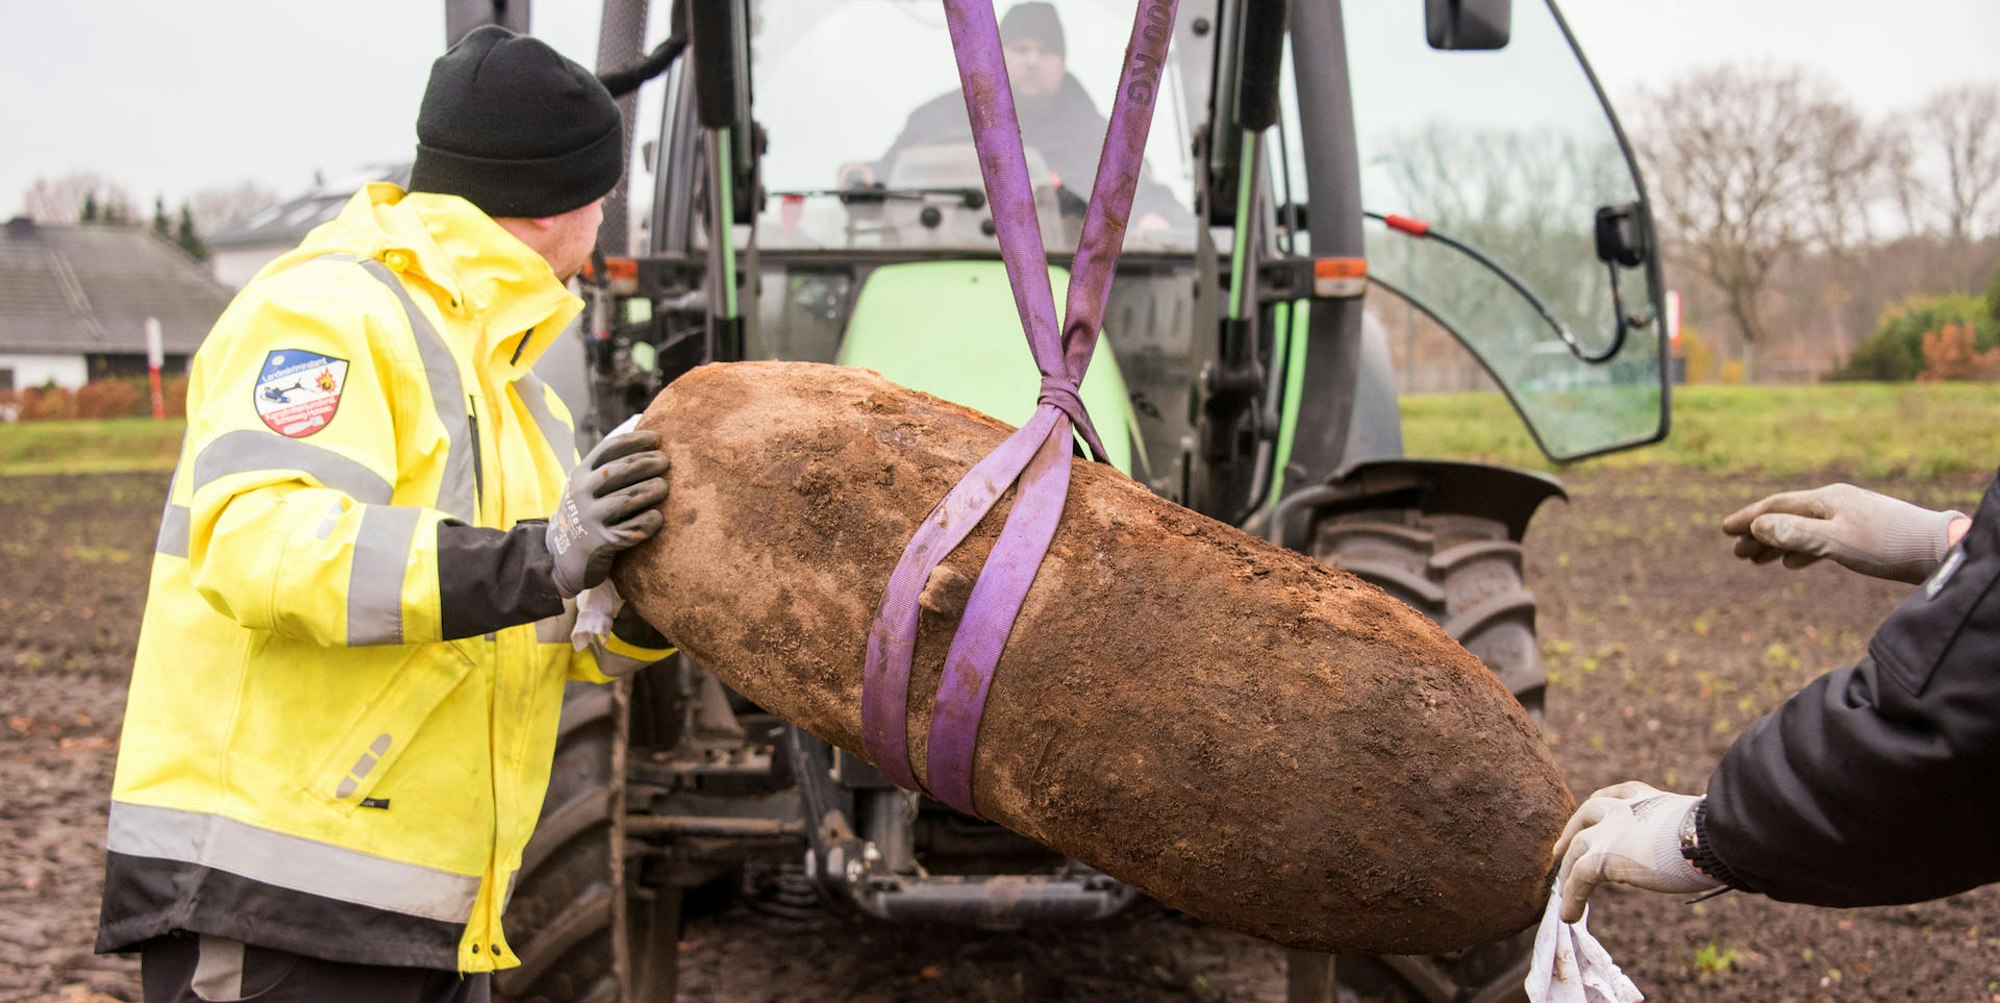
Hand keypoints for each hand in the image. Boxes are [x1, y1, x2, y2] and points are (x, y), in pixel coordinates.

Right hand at [547, 431, 670, 597]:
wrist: (564, 555)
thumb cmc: (587, 511)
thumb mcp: (586, 485)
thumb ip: (607, 465)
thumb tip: (643, 435)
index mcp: (580, 474)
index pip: (608, 449)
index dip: (634, 440)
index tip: (656, 437)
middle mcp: (582, 493)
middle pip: (619, 471)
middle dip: (646, 463)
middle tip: (665, 462)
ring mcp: (591, 518)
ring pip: (627, 499)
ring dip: (651, 490)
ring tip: (664, 487)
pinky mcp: (602, 541)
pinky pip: (632, 528)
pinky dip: (649, 521)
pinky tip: (658, 517)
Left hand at [1552, 781, 1717, 922]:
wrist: (1710, 838)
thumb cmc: (1717, 835)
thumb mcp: (1696, 825)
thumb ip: (1684, 831)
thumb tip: (1705, 848)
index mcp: (1645, 798)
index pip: (1615, 795)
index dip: (1602, 804)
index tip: (1594, 811)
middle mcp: (1622, 808)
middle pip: (1586, 816)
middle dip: (1571, 832)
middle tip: (1561, 850)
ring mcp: (1609, 831)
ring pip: (1576, 850)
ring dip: (1567, 873)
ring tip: (1563, 892)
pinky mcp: (1603, 856)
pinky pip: (1578, 879)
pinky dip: (1572, 898)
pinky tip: (1570, 915)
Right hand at [1722, 483, 1965, 584]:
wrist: (1938, 549)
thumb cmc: (1888, 545)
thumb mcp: (1836, 540)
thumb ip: (1796, 533)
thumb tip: (1759, 525)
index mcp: (1826, 500)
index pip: (1776, 506)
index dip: (1748, 518)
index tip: (1724, 530)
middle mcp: (1835, 503)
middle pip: (1786, 516)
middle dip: (1758, 533)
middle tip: (1735, 551)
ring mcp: (1849, 517)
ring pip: (1802, 528)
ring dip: (1777, 543)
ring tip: (1756, 559)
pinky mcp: (1862, 534)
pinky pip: (1819, 538)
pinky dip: (1799, 549)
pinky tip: (1793, 563)